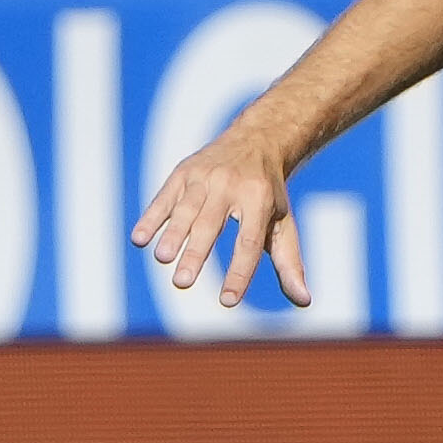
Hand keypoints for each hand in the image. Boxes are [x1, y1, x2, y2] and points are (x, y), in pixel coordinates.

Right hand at [134, 123, 309, 306]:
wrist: (256, 141)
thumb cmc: (269, 194)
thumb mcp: (284, 224)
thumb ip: (290, 263)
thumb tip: (304, 301)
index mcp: (260, 201)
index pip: (248, 243)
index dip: (238, 273)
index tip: (227, 301)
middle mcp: (231, 186)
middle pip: (211, 225)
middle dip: (196, 254)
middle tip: (182, 283)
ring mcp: (205, 177)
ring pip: (186, 210)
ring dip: (172, 235)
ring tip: (162, 260)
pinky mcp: (184, 172)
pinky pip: (165, 197)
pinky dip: (151, 217)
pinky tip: (139, 238)